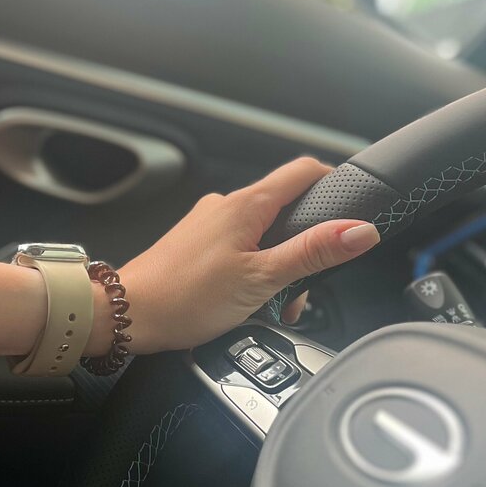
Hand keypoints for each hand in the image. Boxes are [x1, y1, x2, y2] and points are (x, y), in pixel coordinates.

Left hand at [91, 157, 379, 355]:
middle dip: (304, 252)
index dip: (336, 182)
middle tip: (300, 292)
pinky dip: (253, 275)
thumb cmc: (183, 298)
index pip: (304, 171)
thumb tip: (360, 231)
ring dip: (278, 272)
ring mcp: (209, 225)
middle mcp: (226, 206)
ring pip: (263, 238)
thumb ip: (312, 254)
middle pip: (287, 213)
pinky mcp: (197, 246)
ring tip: (268, 308)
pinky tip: (245, 306)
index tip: (355, 203)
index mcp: (246, 205)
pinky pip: (240, 251)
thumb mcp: (262, 280)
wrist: (126, 315)